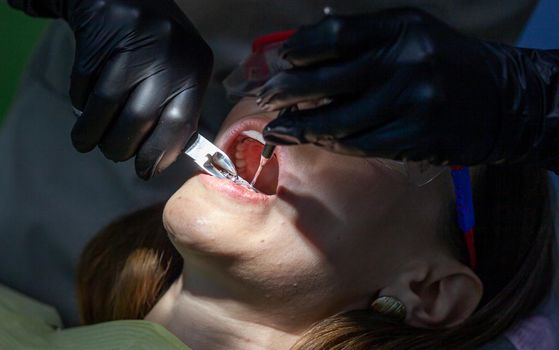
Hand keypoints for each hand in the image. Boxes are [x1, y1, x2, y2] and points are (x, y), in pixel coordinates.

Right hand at [65, 0, 211, 178]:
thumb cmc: (158, 46)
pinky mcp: (100, 42)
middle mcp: (169, 58)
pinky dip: (82, 107)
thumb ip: (177, 110)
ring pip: (107, 106)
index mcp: (195, 70)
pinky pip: (85, 87)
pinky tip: (85, 109)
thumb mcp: (181, 72)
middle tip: (115, 153)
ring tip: (89, 141)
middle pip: (139, 120)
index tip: (146, 171)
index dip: (158, 155)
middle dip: (121, 147)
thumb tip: (159, 160)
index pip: (179, 125)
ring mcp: (133, 47)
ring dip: (94, 133)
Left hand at [259, 8, 558, 166]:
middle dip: (288, 90)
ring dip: (303, 127)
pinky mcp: (419, 134)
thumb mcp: (412, 37)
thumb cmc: (446, 66)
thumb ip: (364, 42)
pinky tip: (318, 141)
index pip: (336, 35)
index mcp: (401, 27)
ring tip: (279, 130)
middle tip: (265, 99)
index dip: (300, 49)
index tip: (281, 61)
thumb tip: (304, 54)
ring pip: (341, 120)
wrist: (504, 101)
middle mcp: (407, 60)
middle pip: (329, 79)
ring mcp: (414, 100)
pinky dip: (335, 144)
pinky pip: (362, 144)